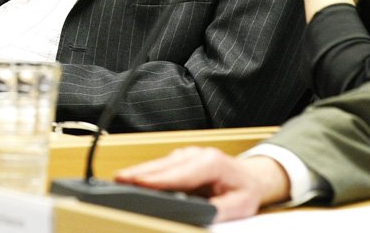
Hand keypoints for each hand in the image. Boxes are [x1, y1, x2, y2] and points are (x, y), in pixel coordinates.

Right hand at [114, 147, 290, 222]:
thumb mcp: (238, 206)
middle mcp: (196, 154)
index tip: (141, 183)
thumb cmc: (244, 190)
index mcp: (211, 163)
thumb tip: (200, 215)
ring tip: (120, 180)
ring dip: (139, 171)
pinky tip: (132, 179)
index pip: (181, 172)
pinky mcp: (178, 160)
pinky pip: (159, 166)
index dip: (159, 179)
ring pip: (158, 163)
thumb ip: (218, 210)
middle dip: (141, 173)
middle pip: (163, 165)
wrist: (250, 177)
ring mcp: (186, 155)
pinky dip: (145, 172)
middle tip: (120, 181)